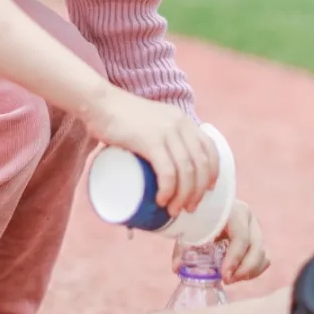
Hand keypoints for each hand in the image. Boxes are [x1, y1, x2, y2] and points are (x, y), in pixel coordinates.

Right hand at [87, 86, 218, 217]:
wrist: (100, 103)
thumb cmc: (120, 118)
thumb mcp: (150, 122)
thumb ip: (158, 137)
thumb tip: (158, 168)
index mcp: (183, 120)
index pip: (210, 148)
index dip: (213, 173)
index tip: (208, 191)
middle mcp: (179, 124)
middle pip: (201, 164)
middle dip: (198, 192)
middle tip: (188, 208)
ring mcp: (166, 131)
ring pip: (186, 171)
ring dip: (184, 196)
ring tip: (173, 210)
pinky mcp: (149, 139)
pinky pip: (168, 170)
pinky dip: (168, 190)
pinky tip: (162, 200)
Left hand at [172, 200, 269, 283]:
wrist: (209, 205)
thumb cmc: (198, 217)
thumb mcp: (190, 229)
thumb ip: (182, 248)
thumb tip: (177, 268)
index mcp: (233, 210)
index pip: (241, 237)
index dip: (234, 259)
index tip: (224, 276)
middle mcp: (248, 217)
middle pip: (256, 247)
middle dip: (243, 269)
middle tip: (227, 280)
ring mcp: (255, 228)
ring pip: (263, 254)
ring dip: (249, 272)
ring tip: (230, 279)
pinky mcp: (258, 238)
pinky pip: (264, 258)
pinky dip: (254, 270)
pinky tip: (238, 275)